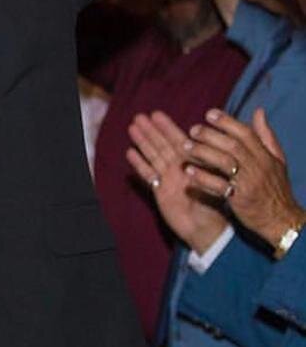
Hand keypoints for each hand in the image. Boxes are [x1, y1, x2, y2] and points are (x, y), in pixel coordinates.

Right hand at [126, 111, 229, 252]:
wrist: (206, 231)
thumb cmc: (216, 209)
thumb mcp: (214, 188)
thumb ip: (205, 176)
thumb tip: (196, 164)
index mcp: (194, 165)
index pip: (179, 142)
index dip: (168, 128)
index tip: (157, 114)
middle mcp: (179, 169)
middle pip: (163, 146)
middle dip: (151, 131)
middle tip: (139, 116)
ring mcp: (168, 179)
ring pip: (154, 157)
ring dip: (143, 142)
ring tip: (132, 128)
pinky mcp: (159, 191)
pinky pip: (148, 175)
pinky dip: (140, 165)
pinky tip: (130, 153)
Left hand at [183, 107, 305, 244]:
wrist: (281, 220)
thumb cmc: (275, 187)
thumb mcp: (276, 160)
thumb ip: (266, 135)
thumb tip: (259, 111)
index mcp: (265, 156)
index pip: (246, 133)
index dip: (227, 122)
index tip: (209, 114)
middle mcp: (258, 167)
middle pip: (233, 145)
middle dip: (211, 135)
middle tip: (192, 130)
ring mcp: (248, 183)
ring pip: (225, 162)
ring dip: (203, 153)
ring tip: (185, 146)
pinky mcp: (240, 199)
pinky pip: (219, 186)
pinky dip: (203, 178)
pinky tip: (189, 171)